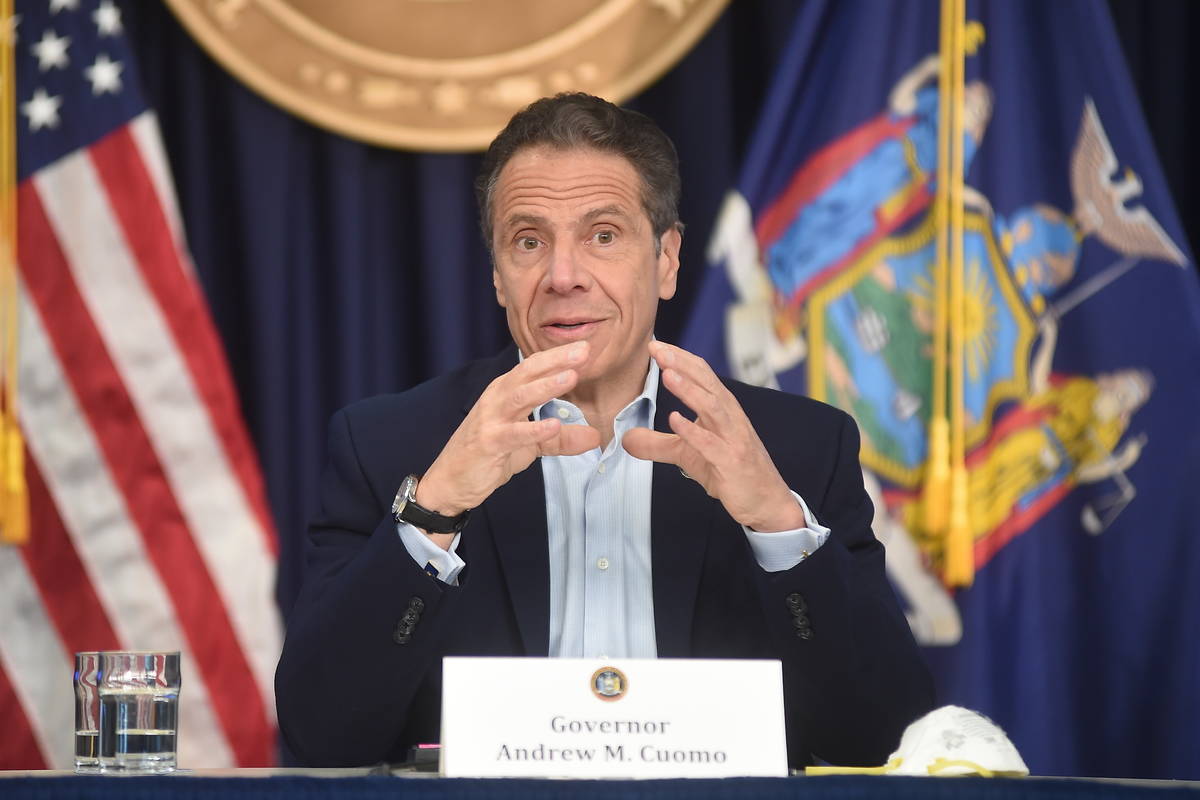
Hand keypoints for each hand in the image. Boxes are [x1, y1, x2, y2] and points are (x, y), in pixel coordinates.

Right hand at [416, 342, 600, 544]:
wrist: (451, 481)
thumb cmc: (488, 454)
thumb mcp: (530, 445)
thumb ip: (561, 439)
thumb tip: (595, 436)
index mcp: (506, 393)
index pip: (533, 367)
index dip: (558, 356)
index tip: (585, 346)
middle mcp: (497, 399)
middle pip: (527, 373)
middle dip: (555, 360)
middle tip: (583, 350)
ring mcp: (491, 420)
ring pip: (520, 397)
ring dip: (546, 386)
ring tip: (571, 376)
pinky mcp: (488, 443)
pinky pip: (513, 434)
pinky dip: (533, 429)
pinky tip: (553, 425)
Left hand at [623, 341, 805, 532]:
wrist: (765, 501)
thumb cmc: (729, 471)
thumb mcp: (687, 455)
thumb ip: (657, 444)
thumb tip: (626, 439)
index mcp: (721, 408)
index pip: (701, 375)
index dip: (679, 359)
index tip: (655, 345)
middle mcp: (730, 417)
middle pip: (707, 383)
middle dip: (681, 364)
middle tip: (657, 349)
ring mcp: (733, 438)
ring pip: (712, 407)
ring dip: (690, 390)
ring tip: (667, 375)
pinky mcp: (731, 461)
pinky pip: (711, 443)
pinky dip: (693, 430)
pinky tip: (675, 419)